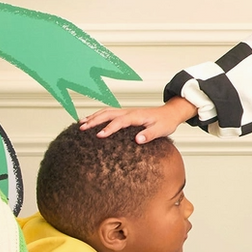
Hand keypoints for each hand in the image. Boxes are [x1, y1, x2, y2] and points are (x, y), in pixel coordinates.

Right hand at [78, 96, 196, 143]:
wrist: (170, 113)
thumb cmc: (166, 122)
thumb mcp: (161, 130)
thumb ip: (149, 135)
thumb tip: (138, 140)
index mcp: (136, 116)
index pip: (120, 122)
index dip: (109, 128)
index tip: (99, 136)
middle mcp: (129, 112)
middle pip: (108, 114)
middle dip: (94, 120)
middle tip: (82, 128)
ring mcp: (126, 112)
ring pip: (107, 112)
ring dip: (94, 116)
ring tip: (81, 124)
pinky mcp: (126, 114)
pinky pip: (109, 113)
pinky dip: (98, 115)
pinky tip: (91, 120)